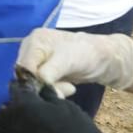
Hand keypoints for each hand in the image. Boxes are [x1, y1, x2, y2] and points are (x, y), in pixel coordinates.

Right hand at [17, 29, 132, 96]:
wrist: (109, 59)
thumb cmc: (90, 54)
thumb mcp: (68, 60)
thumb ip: (49, 72)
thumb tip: (35, 88)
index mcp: (34, 41)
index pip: (23, 66)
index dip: (34, 81)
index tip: (52, 91)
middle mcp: (32, 49)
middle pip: (25, 74)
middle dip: (43, 86)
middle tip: (67, 89)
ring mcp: (38, 60)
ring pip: (33, 81)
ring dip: (50, 89)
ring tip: (70, 88)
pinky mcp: (45, 70)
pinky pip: (41, 84)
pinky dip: (53, 89)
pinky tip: (68, 87)